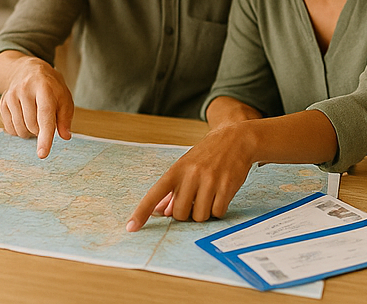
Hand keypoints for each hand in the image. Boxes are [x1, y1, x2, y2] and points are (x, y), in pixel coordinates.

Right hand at [0, 56, 73, 158]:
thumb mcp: (64, 97)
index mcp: (44, 88)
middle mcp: (25, 90)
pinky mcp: (2, 103)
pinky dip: (19, 130)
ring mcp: (11, 96)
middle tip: (45, 118)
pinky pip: (10, 129)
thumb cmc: (50, 86)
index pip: (44, 116)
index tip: (42, 154)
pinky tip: (24, 117)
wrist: (28, 69)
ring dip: (30, 131)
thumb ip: (65, 118)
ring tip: (35, 117)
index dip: (45, 137)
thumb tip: (65, 137)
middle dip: (41, 130)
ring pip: (20, 130)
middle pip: (32, 126)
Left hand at [126, 123, 257, 230]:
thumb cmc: (208, 155)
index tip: (131, 227)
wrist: (236, 139)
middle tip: (194, 201)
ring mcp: (209, 180)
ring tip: (209, 197)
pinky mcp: (226, 186)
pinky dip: (218, 210)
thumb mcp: (187, 166)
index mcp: (177, 169)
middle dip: (186, 213)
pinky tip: (220, 196)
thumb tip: (161, 212)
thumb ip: (173, 190)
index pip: (154, 194)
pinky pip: (217, 212)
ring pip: (199, 216)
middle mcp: (191, 175)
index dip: (141, 212)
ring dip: (204, 213)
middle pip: (179, 213)